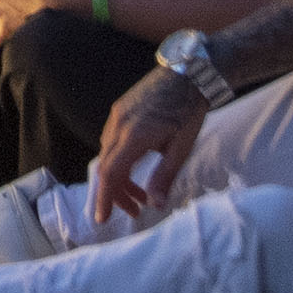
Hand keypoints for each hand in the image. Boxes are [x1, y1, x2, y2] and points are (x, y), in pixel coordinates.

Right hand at [89, 66, 207, 224]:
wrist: (189, 73)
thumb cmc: (189, 110)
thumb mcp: (182, 147)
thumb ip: (165, 176)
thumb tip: (155, 204)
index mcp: (134, 136)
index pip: (110, 174)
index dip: (105, 198)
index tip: (102, 219)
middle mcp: (119, 124)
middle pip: (106, 167)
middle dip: (116, 193)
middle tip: (136, 210)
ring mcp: (117, 114)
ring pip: (107, 154)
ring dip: (119, 177)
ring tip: (141, 192)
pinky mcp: (120, 108)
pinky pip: (110, 140)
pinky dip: (119, 160)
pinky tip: (135, 166)